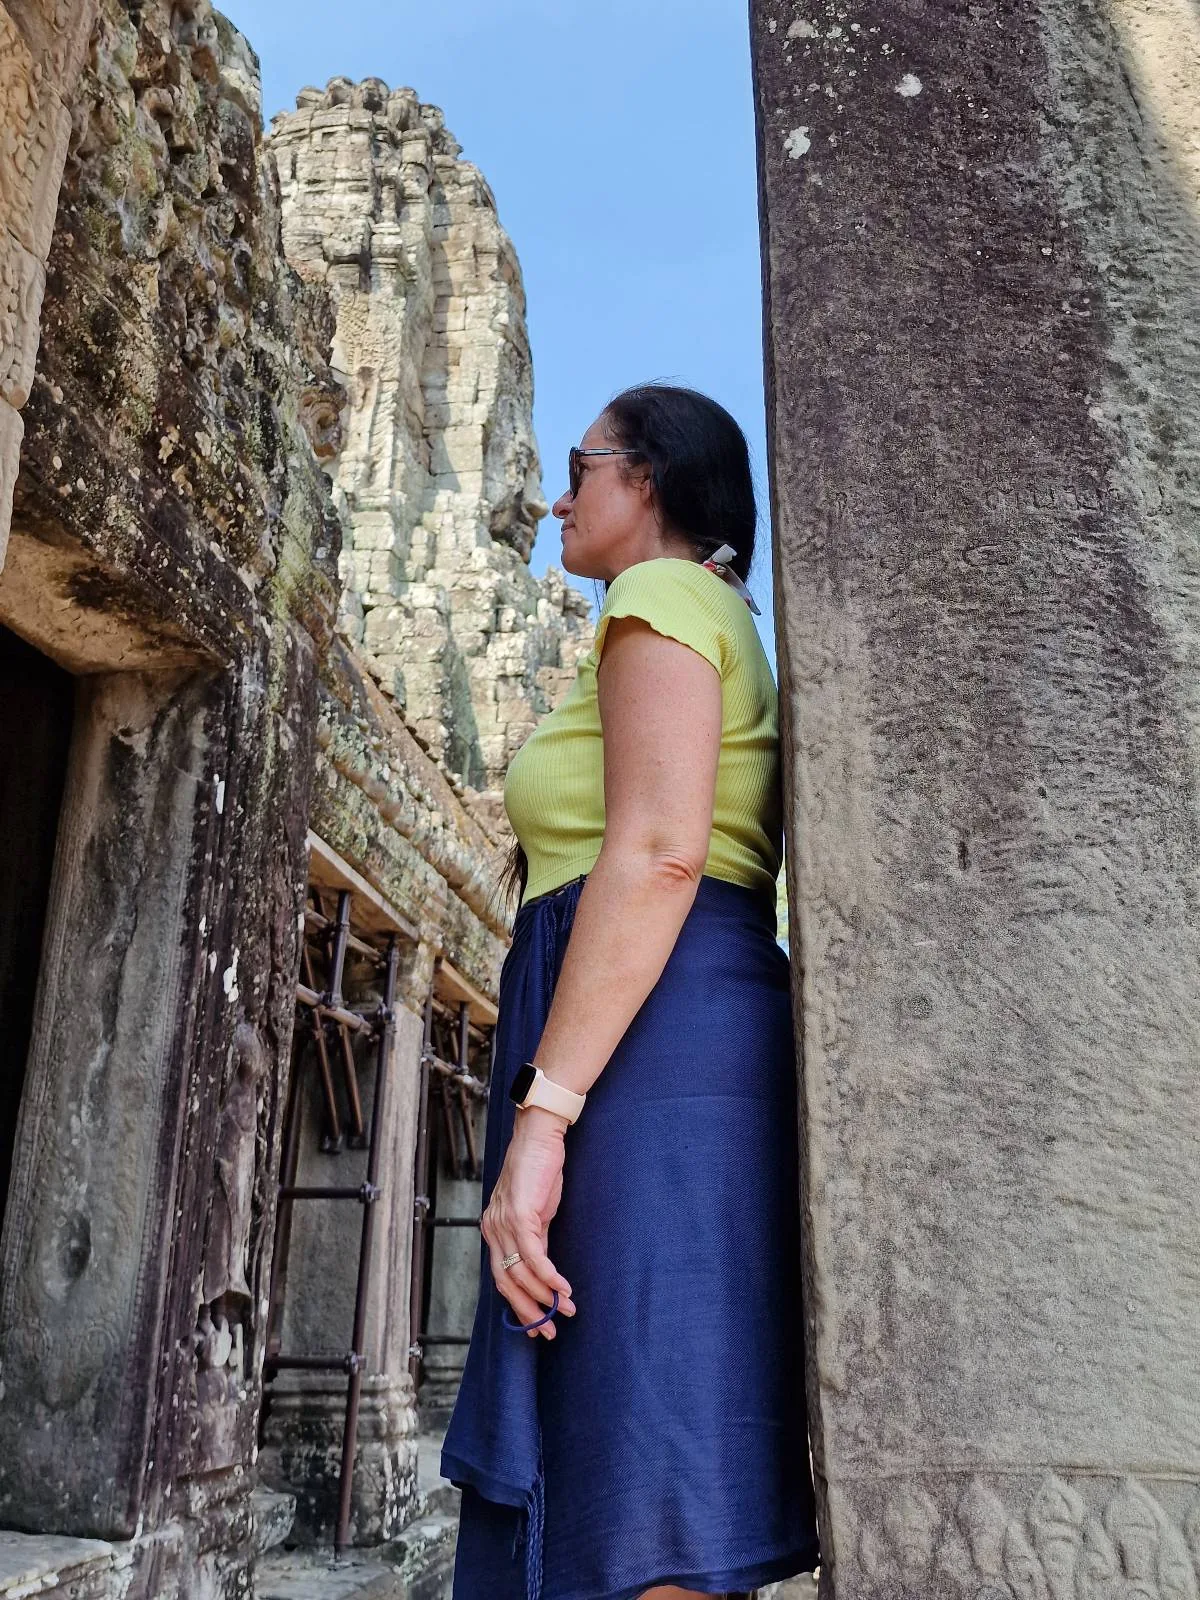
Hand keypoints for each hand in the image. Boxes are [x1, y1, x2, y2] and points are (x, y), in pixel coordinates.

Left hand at [481, 1107, 575, 1337]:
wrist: (539, 1136)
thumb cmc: (539, 1171)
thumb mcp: (537, 1211)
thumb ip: (536, 1239)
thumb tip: (544, 1272)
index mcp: (493, 1230)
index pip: (501, 1278)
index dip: (518, 1305)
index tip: (537, 1325)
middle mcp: (492, 1229)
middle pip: (506, 1283)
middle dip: (529, 1311)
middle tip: (550, 1331)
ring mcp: (503, 1223)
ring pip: (520, 1274)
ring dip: (545, 1297)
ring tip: (567, 1310)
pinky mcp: (519, 1215)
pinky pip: (534, 1257)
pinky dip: (550, 1277)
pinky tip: (564, 1289)